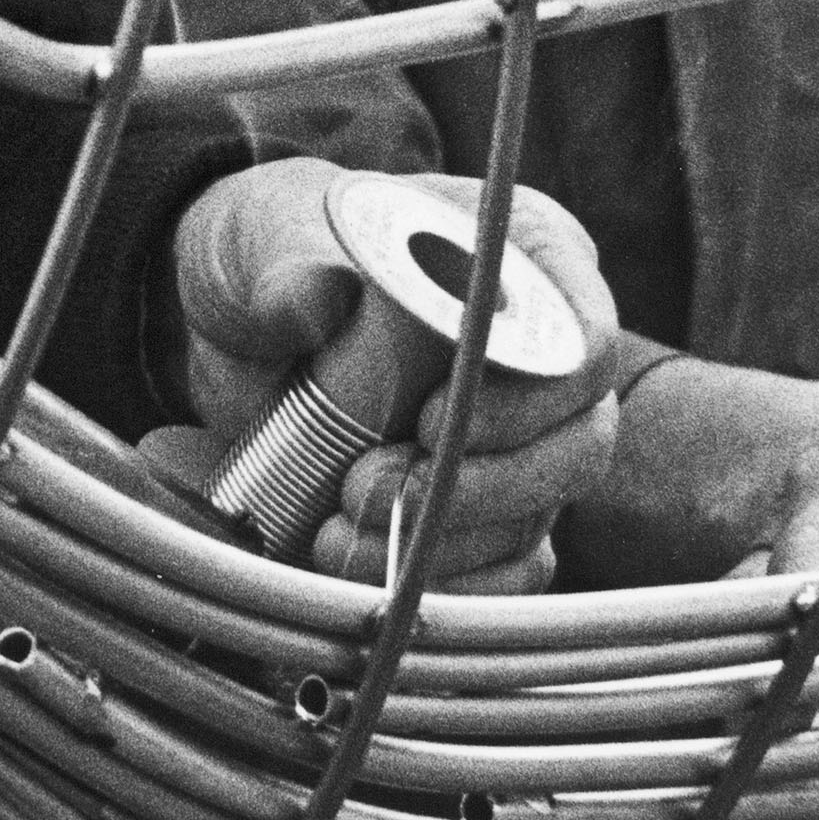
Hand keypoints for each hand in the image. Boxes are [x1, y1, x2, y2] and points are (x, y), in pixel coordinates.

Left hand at [152, 157, 621, 585]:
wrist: (235, 329)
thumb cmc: (271, 252)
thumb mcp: (260, 234)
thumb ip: (285, 262)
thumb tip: (314, 300)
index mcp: (523, 258)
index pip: (580, 336)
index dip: (524, 395)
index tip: (427, 421)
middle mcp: (545, 351)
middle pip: (583, 440)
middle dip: (482, 484)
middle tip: (365, 487)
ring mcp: (524, 438)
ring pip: (542, 514)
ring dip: (444, 541)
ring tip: (335, 530)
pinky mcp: (489, 508)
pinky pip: (510, 570)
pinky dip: (444, 585)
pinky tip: (365, 572)